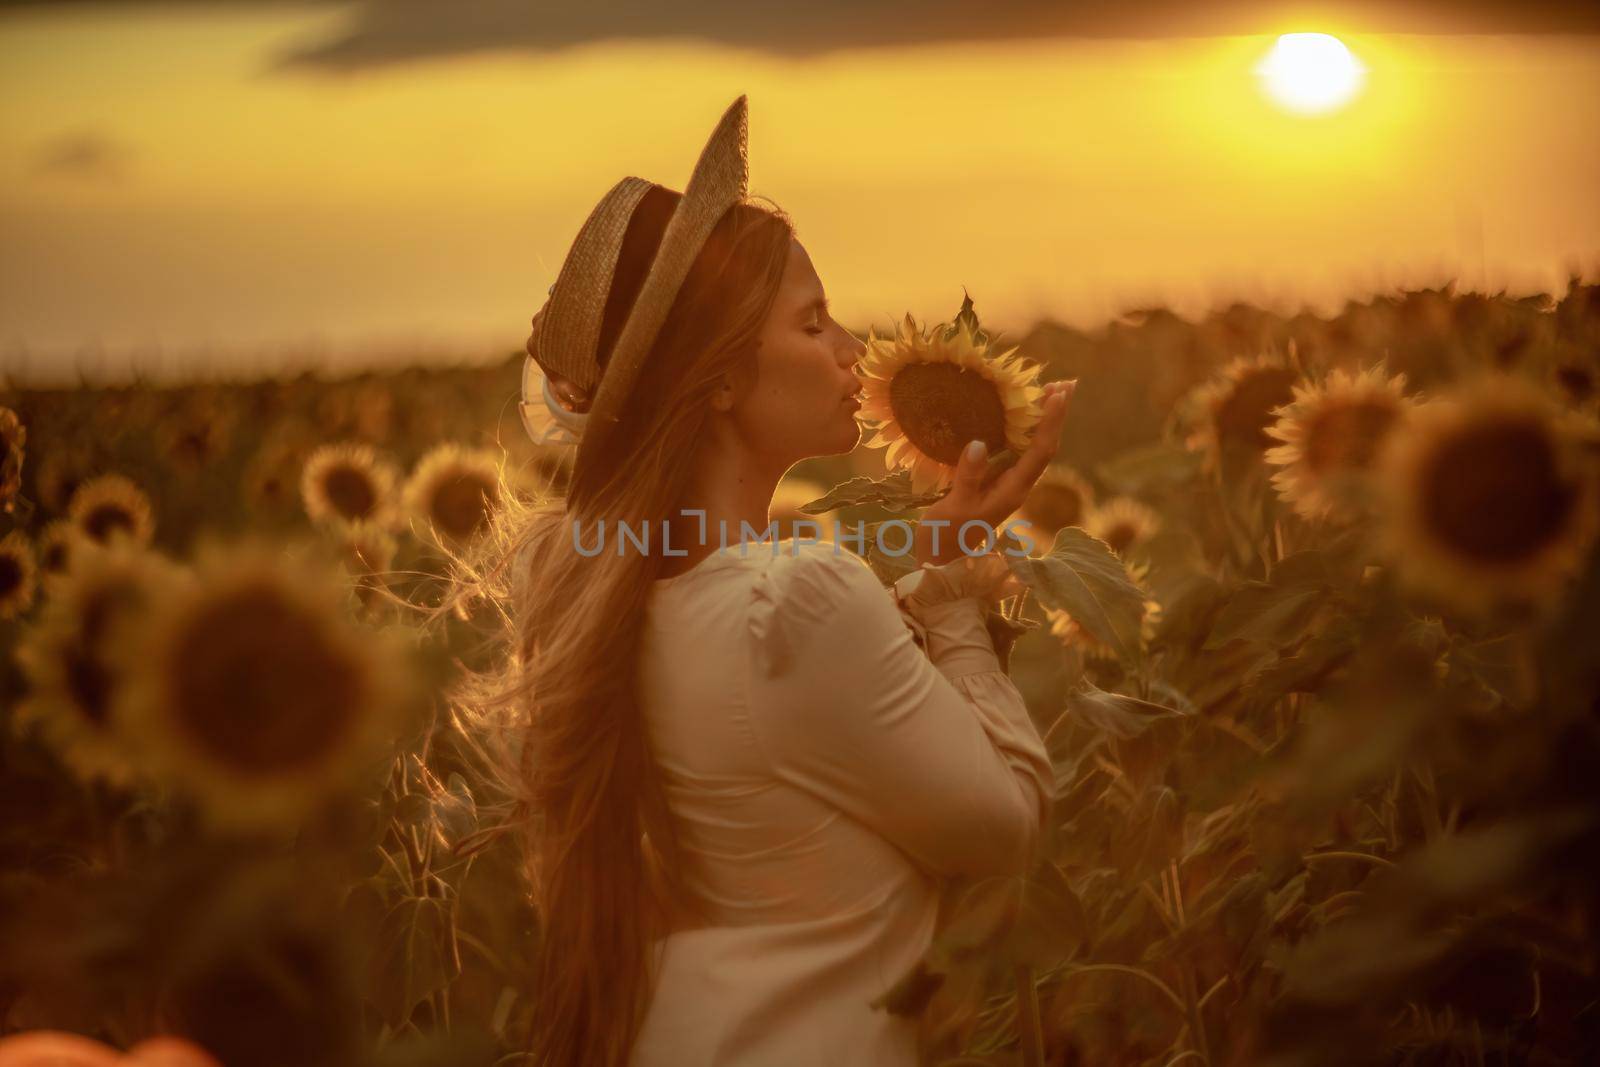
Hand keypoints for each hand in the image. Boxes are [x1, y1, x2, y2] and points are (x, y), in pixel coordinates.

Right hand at [913, 378, 1075, 567]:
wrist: (942, 561)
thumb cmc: (946, 536)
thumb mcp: (954, 506)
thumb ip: (968, 476)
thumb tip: (979, 443)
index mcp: (1013, 491)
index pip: (1041, 452)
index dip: (1050, 422)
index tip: (1057, 394)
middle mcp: (1017, 486)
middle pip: (1045, 446)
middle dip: (1056, 415)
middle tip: (1065, 383)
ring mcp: (1008, 484)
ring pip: (1033, 447)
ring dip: (1043, 420)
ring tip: (1050, 391)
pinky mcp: (997, 482)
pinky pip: (1017, 451)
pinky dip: (1023, 430)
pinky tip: (1018, 416)